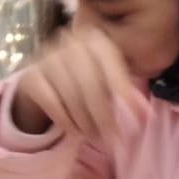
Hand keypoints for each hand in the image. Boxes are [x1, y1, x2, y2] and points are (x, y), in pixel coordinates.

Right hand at [10, 27, 143, 140]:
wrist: (44, 78)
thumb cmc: (85, 78)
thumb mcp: (109, 80)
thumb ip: (127, 95)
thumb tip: (148, 115)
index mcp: (95, 38)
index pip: (111, 66)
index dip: (124, 93)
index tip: (136, 120)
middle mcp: (70, 42)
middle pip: (90, 85)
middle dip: (104, 117)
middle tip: (113, 139)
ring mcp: (47, 58)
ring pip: (71, 97)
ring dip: (86, 124)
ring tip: (96, 139)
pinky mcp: (31, 77)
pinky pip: (52, 104)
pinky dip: (66, 121)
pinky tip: (75, 132)